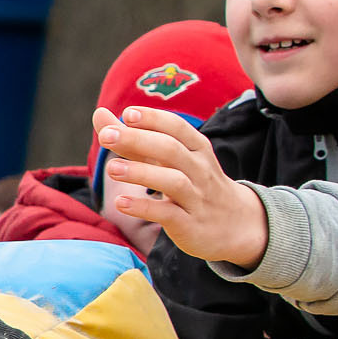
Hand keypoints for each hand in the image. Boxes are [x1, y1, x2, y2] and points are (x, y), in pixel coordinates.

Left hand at [95, 106, 266, 267]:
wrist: (238, 225)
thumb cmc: (193, 184)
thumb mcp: (168, 160)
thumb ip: (132, 139)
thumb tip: (99, 115)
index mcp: (196, 149)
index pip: (177, 127)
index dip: (153, 119)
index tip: (127, 113)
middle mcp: (199, 170)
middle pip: (171, 149)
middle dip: (139, 139)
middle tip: (106, 135)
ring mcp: (196, 198)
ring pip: (173, 181)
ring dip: (141, 173)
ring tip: (112, 168)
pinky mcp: (189, 224)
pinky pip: (168, 213)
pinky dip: (143, 208)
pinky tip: (120, 202)